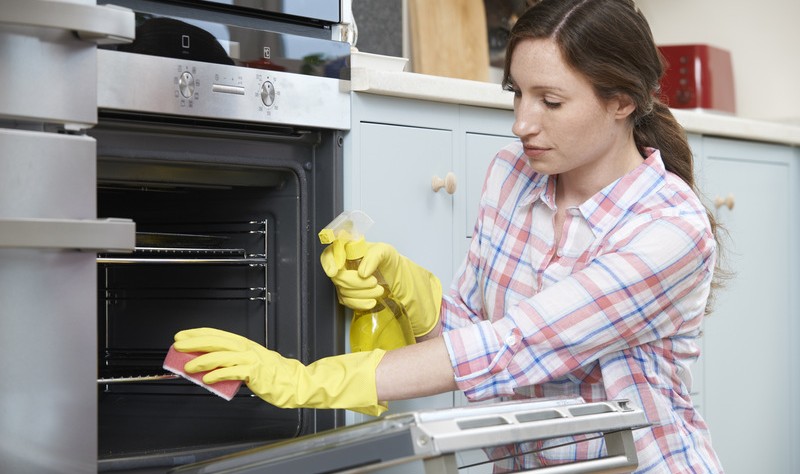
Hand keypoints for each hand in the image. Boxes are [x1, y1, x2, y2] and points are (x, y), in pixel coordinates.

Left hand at [173, 327, 386, 415]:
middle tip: (178, 344)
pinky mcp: (255, 372)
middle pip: (217, 341)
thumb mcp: (249, 365)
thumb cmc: (272, 375)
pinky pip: (234, 372)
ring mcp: (251, 359)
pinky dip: (219, 375)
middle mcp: (247, 348)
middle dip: (195, 342)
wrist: (295, 383)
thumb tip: (206, 368)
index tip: (182, 335)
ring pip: (223, 355)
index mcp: (244, 344)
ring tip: (188, 365)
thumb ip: (230, 364)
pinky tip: (208, 379)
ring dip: (203, 360)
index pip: (217, 334)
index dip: (198, 333)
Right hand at [321, 240, 442, 336]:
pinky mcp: (348, 296)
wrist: (395, 277)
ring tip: (380, 290)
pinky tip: (372, 302)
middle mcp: (342, 266)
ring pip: (343, 291)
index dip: (328, 262)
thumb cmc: (388, 260)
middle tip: (375, 282)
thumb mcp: (385, 251)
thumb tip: (362, 273)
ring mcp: (343, 282)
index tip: (334, 272)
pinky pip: (348, 302)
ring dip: (362, 294)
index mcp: (346, 250)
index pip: (329, 254)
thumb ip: (374, 257)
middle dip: (356, 282)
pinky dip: (361, 303)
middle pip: (338, 277)